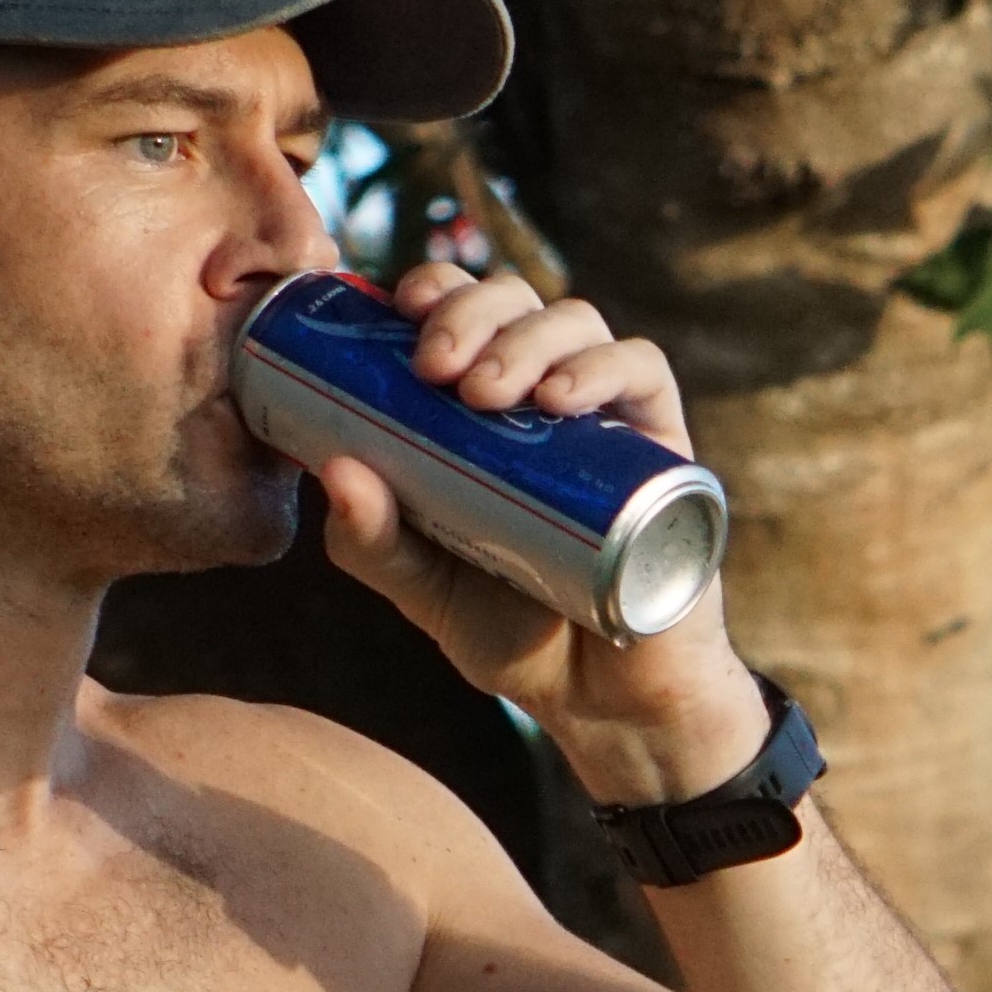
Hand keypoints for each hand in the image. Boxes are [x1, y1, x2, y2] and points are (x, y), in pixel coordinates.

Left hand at [302, 263, 766, 801]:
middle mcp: (548, 397)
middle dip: (471, 312)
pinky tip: (561, 400)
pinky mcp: (662, 448)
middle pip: (516, 302)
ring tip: (486, 391)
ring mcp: (609, 418)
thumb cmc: (513, 635)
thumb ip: (371, 540)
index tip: (399, 312)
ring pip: (578, 323)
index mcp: (487, 411)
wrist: (602, 702)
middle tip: (433, 366)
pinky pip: (644, 373)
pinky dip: (603, 368)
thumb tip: (329, 469)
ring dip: (527, 338)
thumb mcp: (421, 588)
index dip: (436, 289)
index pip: (464, 314)